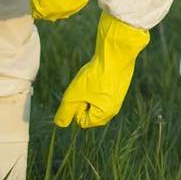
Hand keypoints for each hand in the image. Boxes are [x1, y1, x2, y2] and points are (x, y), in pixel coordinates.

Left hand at [54, 13, 149, 127]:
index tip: (81, 93)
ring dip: (89, 91)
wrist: (116, 55)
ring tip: (94, 79)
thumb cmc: (95, 76)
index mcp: (104, 115)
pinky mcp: (120, 87)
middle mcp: (114, 109)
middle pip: (89, 111)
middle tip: (86, 86)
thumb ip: (64, 112)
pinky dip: (98, 84)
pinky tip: (100, 74)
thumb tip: (60, 124)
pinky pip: (103, 92)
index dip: (76, 106)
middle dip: (83, 100)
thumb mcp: (73, 96)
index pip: (82, 121)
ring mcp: (118, 98)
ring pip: (95, 100)